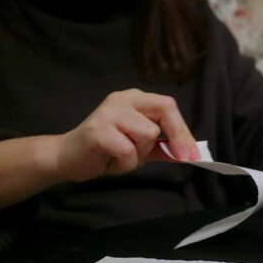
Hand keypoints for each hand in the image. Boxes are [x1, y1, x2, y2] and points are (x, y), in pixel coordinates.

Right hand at [56, 88, 198, 181]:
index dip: (184, 130)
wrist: (67, 158)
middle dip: (176, 137)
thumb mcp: (140, 149)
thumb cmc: (106, 151)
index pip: (168, 106)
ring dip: (140, 154)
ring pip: (147, 134)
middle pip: (164, 110)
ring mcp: (109, 112)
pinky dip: (125, 163)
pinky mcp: (97, 130)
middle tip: (182, 158)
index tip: (194, 154)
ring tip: (122, 156)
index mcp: (135, 100)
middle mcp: (123, 99)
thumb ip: (163, 146)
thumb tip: (190, 152)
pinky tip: (111, 160)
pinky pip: (128, 150)